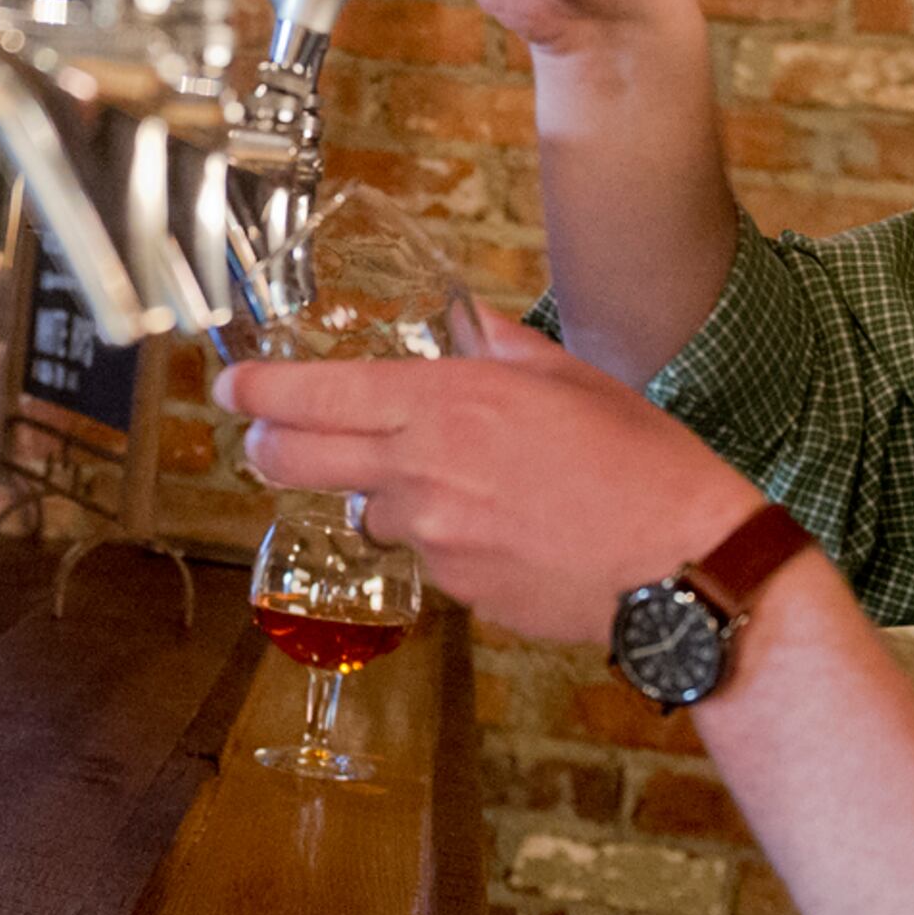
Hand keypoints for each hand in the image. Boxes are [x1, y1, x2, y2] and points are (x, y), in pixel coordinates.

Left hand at [216, 305, 767, 643]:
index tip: (231, 387)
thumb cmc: (640, 461)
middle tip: (263, 438)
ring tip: (461, 488)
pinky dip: (445, 541)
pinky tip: (503, 531)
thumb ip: (500, 347)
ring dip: (387, 497)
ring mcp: (435, 538)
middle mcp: (423, 471)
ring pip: (371, 512)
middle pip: (299, 460)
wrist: (682, 565)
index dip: (260, 391)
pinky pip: (427, 557)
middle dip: (269, 446)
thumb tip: (465, 323)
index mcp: (448, 403)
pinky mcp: (457, 591)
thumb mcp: (570, 378)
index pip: (317, 394)